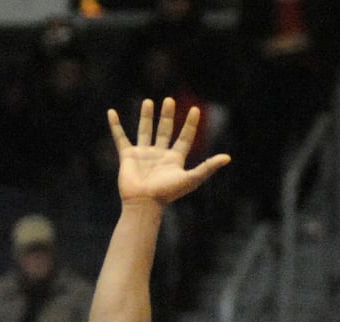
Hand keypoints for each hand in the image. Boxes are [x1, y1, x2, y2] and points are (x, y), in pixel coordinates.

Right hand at [108, 98, 230, 207]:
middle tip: (169, 100)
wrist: (144, 203)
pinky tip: (112, 112)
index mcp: (174, 159)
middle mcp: (159, 155)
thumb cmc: (167, 193)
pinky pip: (120, 137)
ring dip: (146, 117)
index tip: (195, 109)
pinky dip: (115, 125)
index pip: (184, 138)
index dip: (190, 124)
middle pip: (165, 131)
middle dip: (167, 116)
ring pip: (145, 131)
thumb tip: (227, 158)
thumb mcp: (191, 179)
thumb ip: (208, 167)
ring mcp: (143, 155)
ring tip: (148, 102)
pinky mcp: (127, 156)